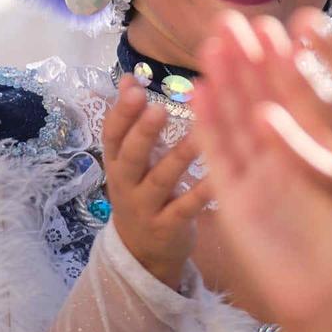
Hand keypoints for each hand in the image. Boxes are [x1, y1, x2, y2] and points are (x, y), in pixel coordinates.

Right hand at [101, 78, 211, 289]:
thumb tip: (129, 77)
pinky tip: (219, 176)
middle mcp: (126, 184)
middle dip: (142, 132)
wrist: (142, 254)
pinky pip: (186, 208)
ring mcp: (146, 208)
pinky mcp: (169, 227)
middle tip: (157, 108)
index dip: (121, 112)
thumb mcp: (131, 159)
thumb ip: (131, 121)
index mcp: (117, 162)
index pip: (112, 134)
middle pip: (130, 156)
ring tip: (199, 134)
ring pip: (161, 180)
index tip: (134, 87)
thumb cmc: (143, 192)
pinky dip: (201, 192)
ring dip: (179, 157)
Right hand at [192, 15, 331, 331]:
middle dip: (249, 61)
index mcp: (317, 152)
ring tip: (213, 41)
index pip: (300, 98)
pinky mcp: (232, 203)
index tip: (283, 22)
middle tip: (237, 20)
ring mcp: (254, 179)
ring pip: (236, 122)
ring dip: (224, 82)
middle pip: (261, 102)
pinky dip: (206, 125)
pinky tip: (197, 91)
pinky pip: (217, 158)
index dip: (289, 62)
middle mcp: (283, 160)